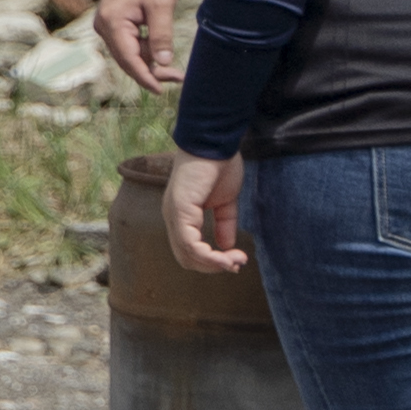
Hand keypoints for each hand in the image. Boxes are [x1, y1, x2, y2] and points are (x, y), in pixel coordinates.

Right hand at [93, 0, 184, 90]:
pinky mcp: (114, 24)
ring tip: (175, 70)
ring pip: (128, 54)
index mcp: (112, 22)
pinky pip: (129, 44)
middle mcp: (104, 27)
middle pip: (127, 59)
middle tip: (178, 78)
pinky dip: (146, 51)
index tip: (160, 90)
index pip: (128, 58)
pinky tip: (161, 54)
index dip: (144, 76)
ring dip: (150, 62)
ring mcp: (107, 26)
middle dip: (150, 71)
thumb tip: (163, 63)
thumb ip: (161, 35)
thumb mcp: (161, 5)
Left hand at [161, 151, 246, 275]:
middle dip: (213, 266)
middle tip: (237, 263)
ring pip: (187, 255)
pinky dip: (208, 255)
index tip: (236, 260)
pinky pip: (189, 242)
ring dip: (213, 264)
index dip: (211, 261)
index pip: (189, 251)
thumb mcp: (225, 202)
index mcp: (182, 217)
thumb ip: (224, 224)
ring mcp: (174, 214)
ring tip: (235, 261)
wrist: (216, 142)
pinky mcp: (180, 209)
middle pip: (186, 258)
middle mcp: (173, 218)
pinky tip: (225, 257)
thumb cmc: (219, 166)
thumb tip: (227, 246)